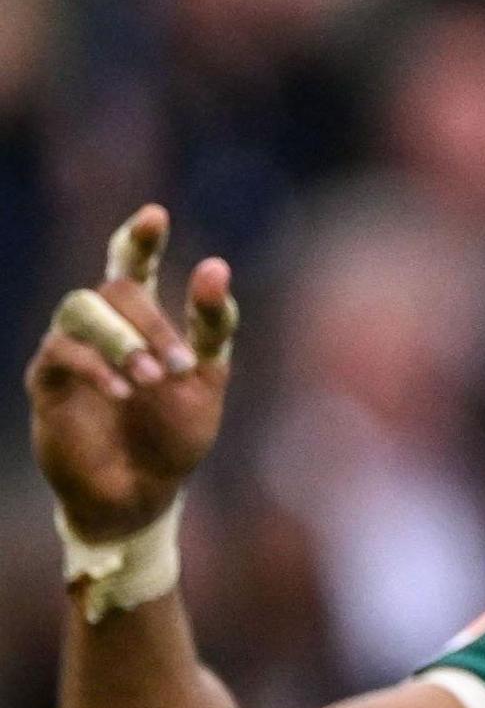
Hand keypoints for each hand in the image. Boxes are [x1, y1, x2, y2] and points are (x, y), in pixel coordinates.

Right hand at [27, 206, 235, 540]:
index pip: (133, 264)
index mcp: (142, 320)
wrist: (142, 492)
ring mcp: (70, 349)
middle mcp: (101, 326)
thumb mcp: (206, 377)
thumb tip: (214, 265)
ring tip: (151, 379)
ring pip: (81, 309)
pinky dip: (96, 366)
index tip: (155, 215)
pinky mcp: (47, 381)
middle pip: (115, 287)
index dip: (140, 239)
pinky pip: (61, 353)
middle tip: (180, 366)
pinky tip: (124, 390)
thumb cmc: (175, 432)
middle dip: (151, 322)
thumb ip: (210, 325)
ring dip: (121, 339)